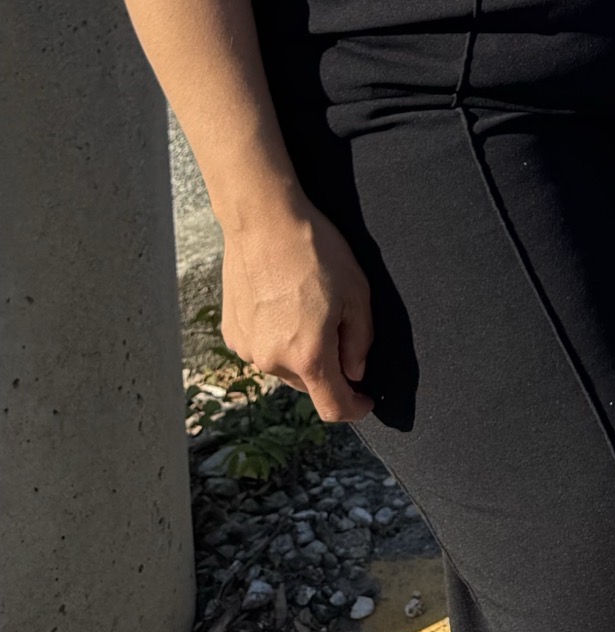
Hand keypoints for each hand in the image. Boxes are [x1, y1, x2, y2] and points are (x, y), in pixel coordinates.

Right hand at [219, 198, 375, 422]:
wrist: (263, 222)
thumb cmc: (315, 251)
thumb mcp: (356, 292)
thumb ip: (360, 340)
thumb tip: (355, 371)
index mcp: (308, 355)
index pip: (332, 406)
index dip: (354, 409)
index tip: (365, 401)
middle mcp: (273, 361)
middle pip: (309, 382)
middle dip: (328, 366)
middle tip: (337, 322)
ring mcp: (248, 349)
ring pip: (284, 365)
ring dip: (300, 351)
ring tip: (306, 305)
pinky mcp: (232, 334)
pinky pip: (263, 348)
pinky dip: (277, 337)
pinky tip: (282, 303)